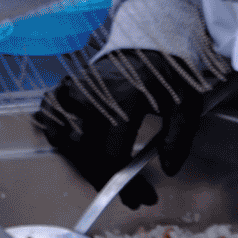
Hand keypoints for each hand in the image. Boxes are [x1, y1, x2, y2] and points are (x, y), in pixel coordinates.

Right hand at [34, 49, 237, 207]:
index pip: (112, 153)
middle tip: (131, 197)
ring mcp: (73, 91)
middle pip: (88, 153)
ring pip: (67, 142)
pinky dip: (60, 138)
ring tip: (108, 179)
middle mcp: (91, 96)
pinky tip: (78, 152)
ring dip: (86, 167)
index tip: (142, 196)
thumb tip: (169, 169)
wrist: (145, 41)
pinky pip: (51, 121)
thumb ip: (179, 136)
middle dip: (107, 182)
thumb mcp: (185, 102)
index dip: (126, 182)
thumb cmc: (167, 73)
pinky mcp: (65, 89)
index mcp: (123, 98)